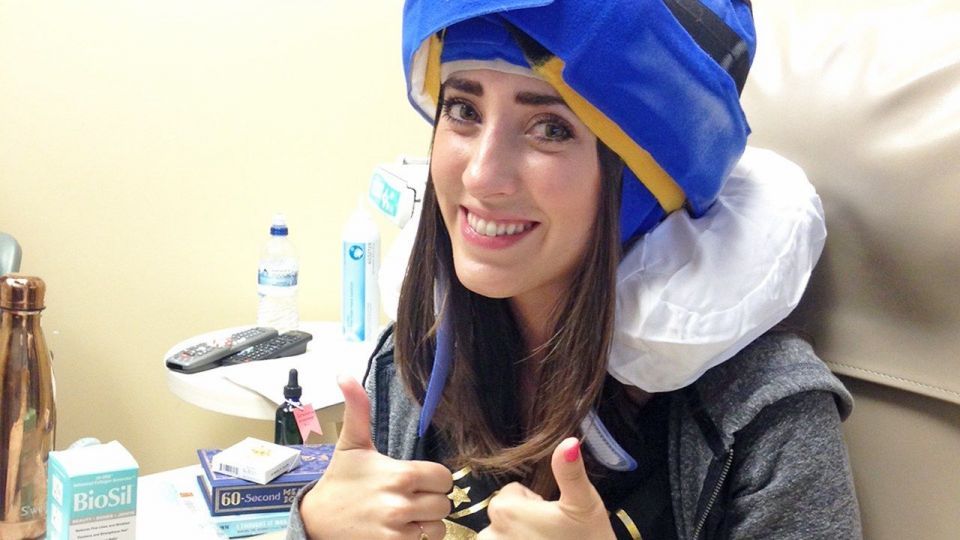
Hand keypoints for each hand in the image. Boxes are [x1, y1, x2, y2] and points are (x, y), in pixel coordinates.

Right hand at [299, 376, 451, 538]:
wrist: (316, 520)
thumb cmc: (340, 481)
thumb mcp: (351, 444)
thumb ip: (357, 410)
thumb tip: (345, 376)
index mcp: (399, 474)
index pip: (443, 477)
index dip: (434, 479)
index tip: (418, 480)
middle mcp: (400, 503)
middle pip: (443, 503)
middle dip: (430, 501)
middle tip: (410, 498)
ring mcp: (397, 529)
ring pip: (437, 527)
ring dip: (426, 523)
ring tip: (406, 516)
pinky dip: (417, 539)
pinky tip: (401, 530)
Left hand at [477, 438, 614, 539]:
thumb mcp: (583, 504)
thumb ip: (570, 472)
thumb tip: (569, 441)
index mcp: (505, 510)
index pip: (512, 494)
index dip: (535, 504)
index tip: (553, 518)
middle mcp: (489, 535)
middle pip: (505, 516)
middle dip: (524, 523)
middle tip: (553, 535)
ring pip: (501, 537)